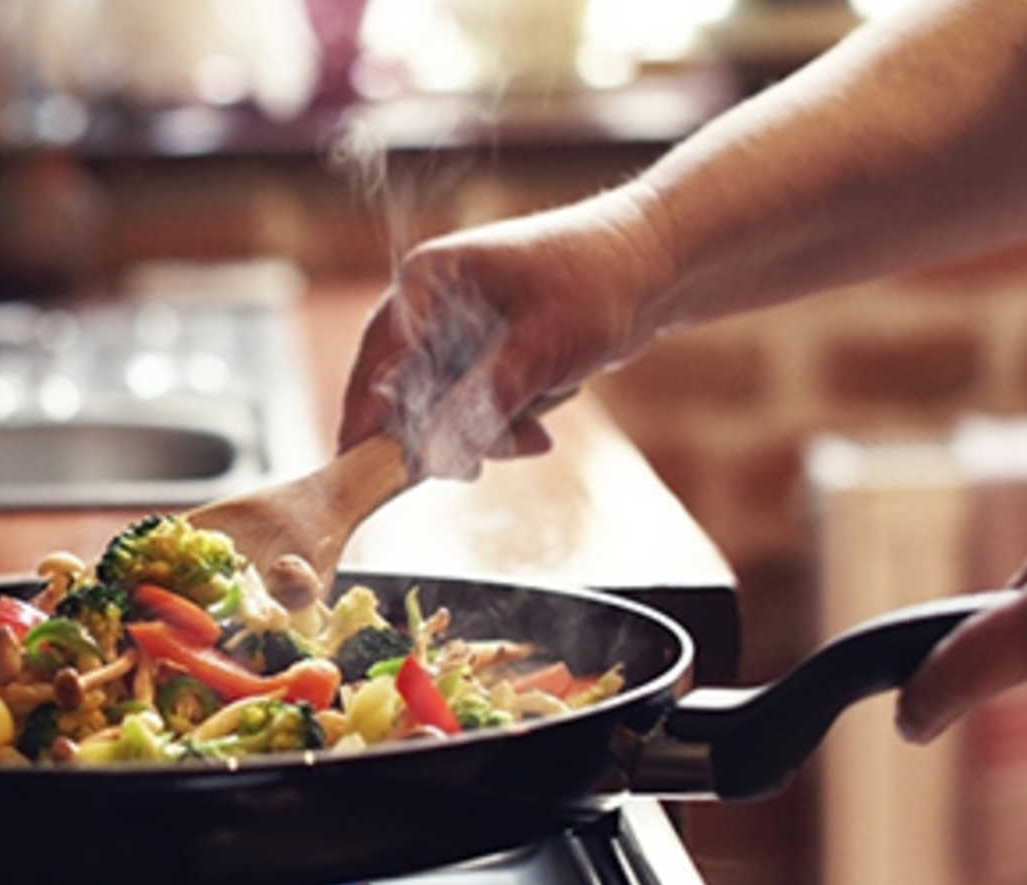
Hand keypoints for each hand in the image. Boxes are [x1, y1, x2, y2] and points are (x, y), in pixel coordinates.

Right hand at [336, 187, 671, 478]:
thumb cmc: (597, 284)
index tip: (368, 475)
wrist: (658, 267)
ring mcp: (456, 329)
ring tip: (535, 432)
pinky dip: (503, 423)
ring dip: (486, 432)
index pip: (375, 368)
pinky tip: (540, 422)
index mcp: (425, 284)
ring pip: (443, 410)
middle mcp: (430, 304)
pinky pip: (473, 407)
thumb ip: (479, 406)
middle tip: (478, 467)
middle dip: (450, 434)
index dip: (370, 426)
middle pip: (406, 397)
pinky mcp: (484, 352)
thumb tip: (432, 458)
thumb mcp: (536, 352)